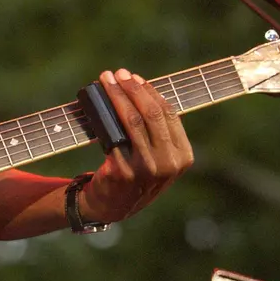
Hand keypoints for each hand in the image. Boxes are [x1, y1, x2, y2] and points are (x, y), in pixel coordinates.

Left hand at [80, 69, 192, 222]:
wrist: (112, 206)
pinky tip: (96, 103)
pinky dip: (104, 115)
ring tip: (106, 81)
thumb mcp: (159, 159)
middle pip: (152, 113)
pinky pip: (113, 135)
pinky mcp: (123, 171)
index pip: (169, 114)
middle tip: (118, 74)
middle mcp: (168, 163)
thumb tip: (139, 90)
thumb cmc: (136, 174)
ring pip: (132, 120)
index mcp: (183, 157)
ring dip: (117, 95)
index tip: (135, 77)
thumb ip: (159, 133)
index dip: (150, 91)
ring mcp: (146, 169)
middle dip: (132, 89)